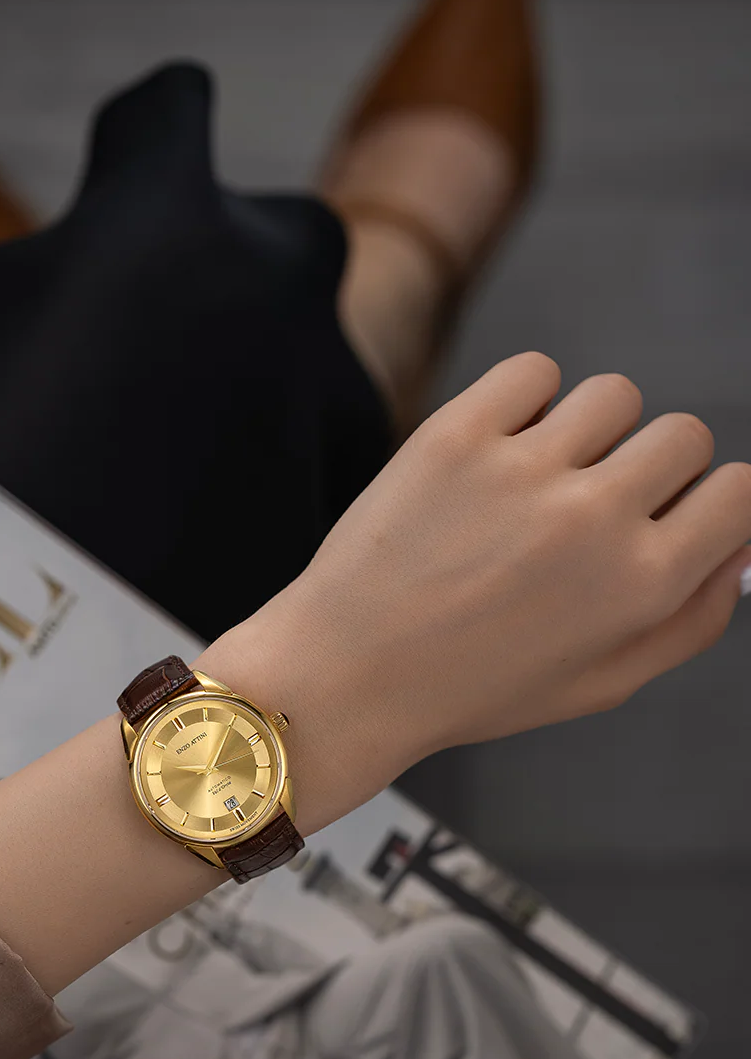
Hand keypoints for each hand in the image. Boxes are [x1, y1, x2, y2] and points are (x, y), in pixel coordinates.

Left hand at [198, 352, 750, 831]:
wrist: (346, 675)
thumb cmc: (469, 687)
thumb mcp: (600, 684)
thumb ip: (690, 619)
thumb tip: (740, 548)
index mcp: (640, 586)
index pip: (739, 493)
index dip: (710, 504)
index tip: (673, 514)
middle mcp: (592, 520)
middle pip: (684, 436)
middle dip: (652, 469)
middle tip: (591, 509)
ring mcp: (523, 469)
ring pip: (614, 394)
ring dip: (589, 431)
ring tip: (537, 483)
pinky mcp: (457, 433)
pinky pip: (535, 372)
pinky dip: (526, 400)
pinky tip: (499, 453)